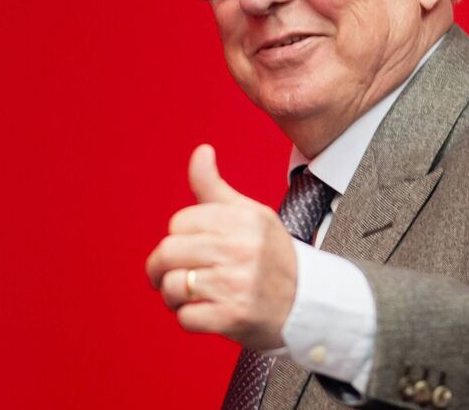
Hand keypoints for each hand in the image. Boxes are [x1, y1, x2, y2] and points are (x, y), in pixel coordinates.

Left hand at [145, 144, 296, 349]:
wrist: (308, 304)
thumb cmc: (271, 256)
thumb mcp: (251, 214)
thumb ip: (215, 187)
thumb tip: (201, 151)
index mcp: (242, 219)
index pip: (179, 223)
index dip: (179, 237)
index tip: (190, 247)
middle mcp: (240, 249)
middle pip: (168, 252)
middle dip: (160, 267)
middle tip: (168, 275)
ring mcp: (237, 285)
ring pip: (172, 286)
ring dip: (171, 295)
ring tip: (187, 295)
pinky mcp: (233, 317)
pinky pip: (185, 317)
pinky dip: (187, 317)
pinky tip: (202, 312)